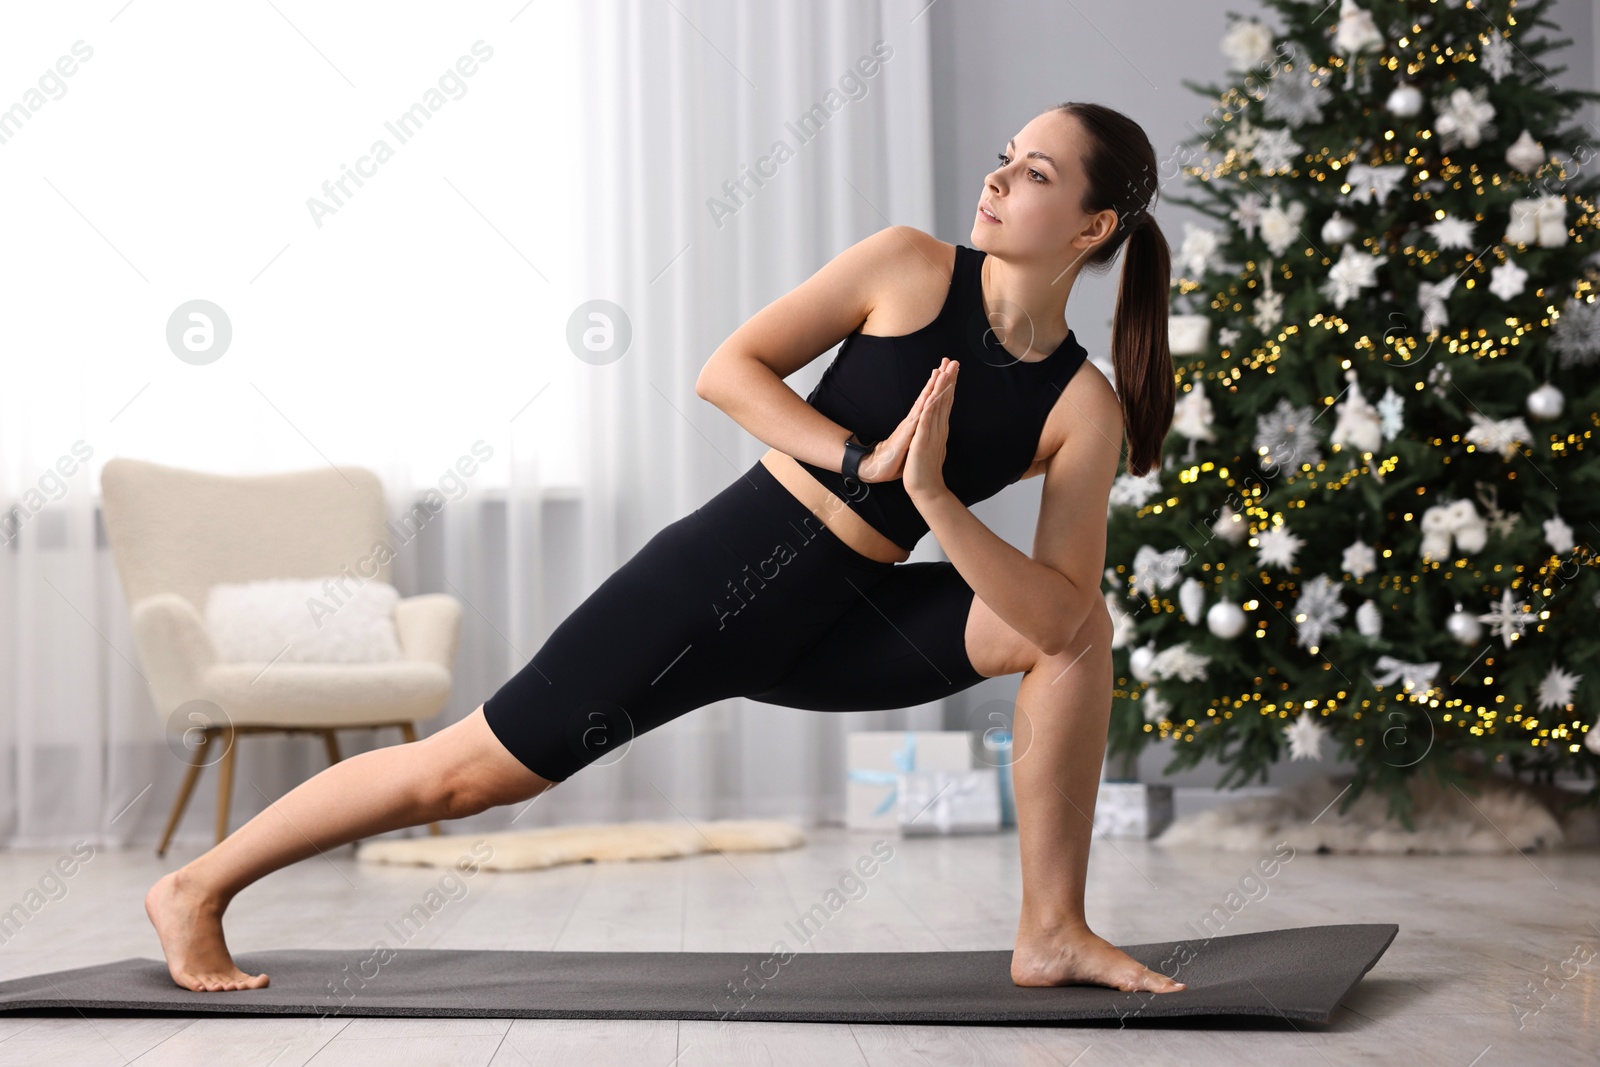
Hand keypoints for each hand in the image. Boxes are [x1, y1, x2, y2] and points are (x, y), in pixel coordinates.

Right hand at [855, 359, 954, 485]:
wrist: (880, 468)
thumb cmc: (897, 457)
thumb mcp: (914, 442)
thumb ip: (920, 432)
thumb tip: (927, 428)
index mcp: (919, 422)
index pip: (933, 400)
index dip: (943, 385)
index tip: (952, 371)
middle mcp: (914, 419)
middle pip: (930, 394)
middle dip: (940, 378)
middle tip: (950, 361)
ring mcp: (909, 425)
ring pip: (923, 402)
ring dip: (932, 386)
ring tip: (941, 371)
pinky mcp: (905, 434)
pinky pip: (916, 419)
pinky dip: (923, 407)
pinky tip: (929, 397)